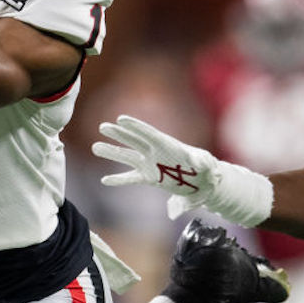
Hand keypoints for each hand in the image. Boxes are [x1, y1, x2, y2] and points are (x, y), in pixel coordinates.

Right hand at [93, 114, 273, 225]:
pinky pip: (132, 178)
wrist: (205, 182)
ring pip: (128, 157)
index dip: (136, 126)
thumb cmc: (207, 170)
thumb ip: (202, 163)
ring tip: (96, 147)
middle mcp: (156, 153)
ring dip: (112, 152)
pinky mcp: (150, 178)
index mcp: (168, 146)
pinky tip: (105, 180)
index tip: (120, 119)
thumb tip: (201, 162)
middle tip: (102, 127)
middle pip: (134, 141)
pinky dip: (119, 180)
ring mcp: (151, 165)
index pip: (149, 133)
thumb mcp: (207, 165)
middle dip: (119, 134)